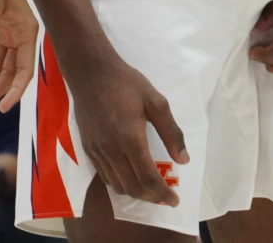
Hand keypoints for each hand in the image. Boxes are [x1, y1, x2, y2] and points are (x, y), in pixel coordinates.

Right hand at [67, 56, 189, 205]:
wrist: (90, 72)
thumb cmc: (126, 83)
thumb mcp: (156, 102)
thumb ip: (171, 132)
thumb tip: (184, 159)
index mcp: (131, 139)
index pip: (148, 178)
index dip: (163, 193)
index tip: (174, 200)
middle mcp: (112, 150)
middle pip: (133, 187)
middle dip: (152, 197)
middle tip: (166, 197)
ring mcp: (97, 151)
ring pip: (117, 185)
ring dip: (136, 193)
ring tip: (151, 190)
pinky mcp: (88, 149)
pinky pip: (105, 176)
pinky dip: (120, 183)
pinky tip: (130, 177)